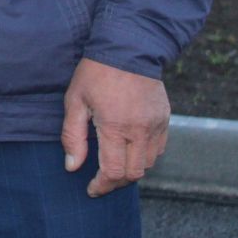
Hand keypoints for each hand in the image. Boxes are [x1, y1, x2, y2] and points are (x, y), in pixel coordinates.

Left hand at [62, 57, 169, 196]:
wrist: (129, 48)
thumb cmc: (96, 73)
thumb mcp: (75, 100)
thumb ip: (73, 136)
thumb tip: (72, 166)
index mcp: (115, 127)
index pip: (113, 171)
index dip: (102, 185)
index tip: (91, 189)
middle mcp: (140, 131)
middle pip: (134, 173)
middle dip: (116, 182)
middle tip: (101, 180)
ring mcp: (156, 126)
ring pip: (149, 163)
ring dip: (132, 169)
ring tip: (114, 164)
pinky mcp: (165, 120)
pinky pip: (159, 149)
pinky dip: (145, 156)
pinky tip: (130, 149)